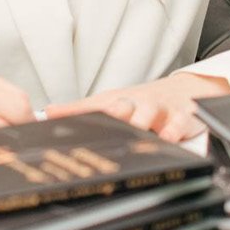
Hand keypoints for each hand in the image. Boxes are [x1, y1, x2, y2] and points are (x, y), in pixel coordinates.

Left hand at [44, 73, 229, 143]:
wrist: (178, 92)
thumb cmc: (137, 103)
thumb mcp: (108, 104)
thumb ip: (79, 111)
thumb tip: (48, 113)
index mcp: (115, 102)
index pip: (93, 107)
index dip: (78, 112)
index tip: (58, 115)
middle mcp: (135, 103)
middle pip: (124, 106)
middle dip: (116, 112)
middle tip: (109, 115)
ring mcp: (158, 109)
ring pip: (151, 111)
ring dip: (142, 119)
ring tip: (138, 128)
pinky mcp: (181, 117)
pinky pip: (180, 122)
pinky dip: (175, 129)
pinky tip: (169, 137)